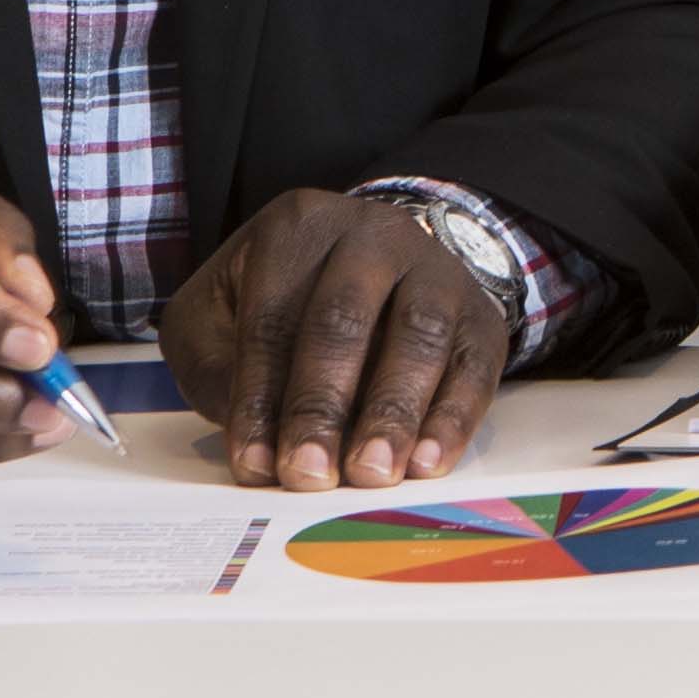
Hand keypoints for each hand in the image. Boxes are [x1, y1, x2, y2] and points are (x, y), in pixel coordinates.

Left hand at [163, 191, 512, 491]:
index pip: (272, 317)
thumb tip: (253, 444)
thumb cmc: (283, 300)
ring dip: (393, 412)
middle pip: (345, 318)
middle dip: (324, 404)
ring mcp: (435, 268)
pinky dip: (453, 418)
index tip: (256, 462)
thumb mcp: (219, 315)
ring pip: (418, 335)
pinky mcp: (479, 312)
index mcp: (298, 225)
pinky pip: (474, 365)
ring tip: (371, 473)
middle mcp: (373, 233)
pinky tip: (428, 462)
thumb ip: (218, 367)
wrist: (377, 263)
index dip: (260, 395)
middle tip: (310, 472)